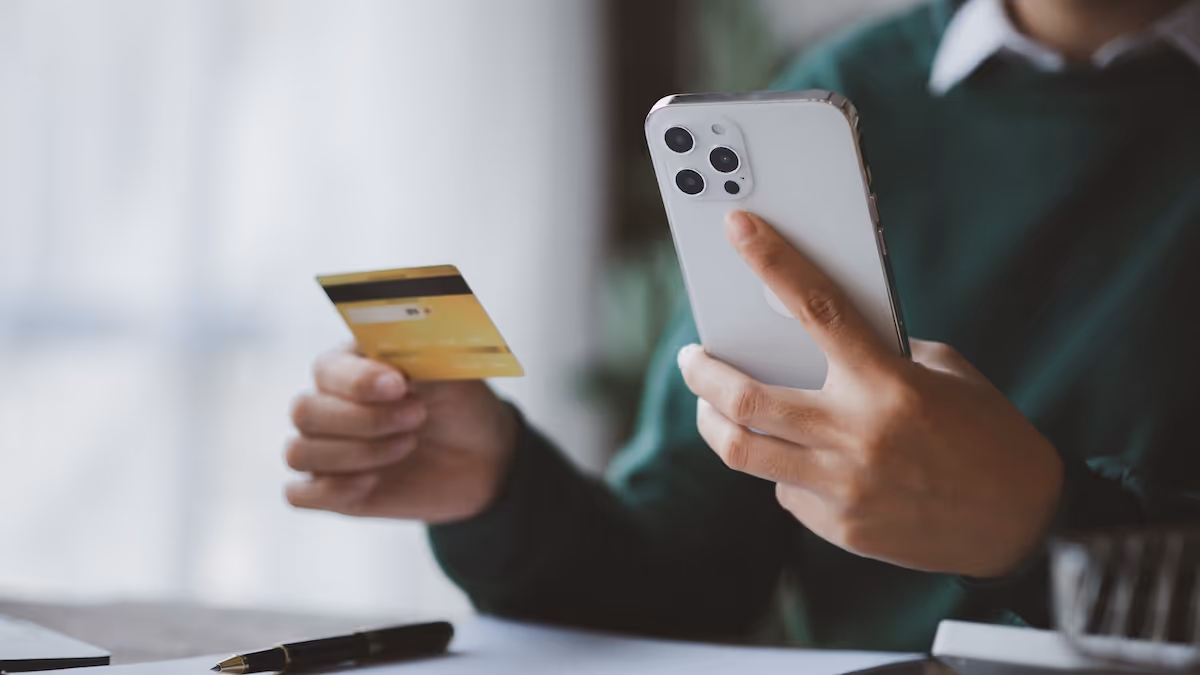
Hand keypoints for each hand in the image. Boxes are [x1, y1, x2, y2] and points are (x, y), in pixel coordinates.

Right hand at [284, 345, 516, 523]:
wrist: (481, 456)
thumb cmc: (458, 406)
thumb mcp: (449, 377)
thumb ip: (418, 359)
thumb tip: (395, 354)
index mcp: (348, 366)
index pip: (326, 371)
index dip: (359, 382)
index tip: (400, 386)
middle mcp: (327, 404)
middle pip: (305, 412)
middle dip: (364, 420)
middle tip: (417, 417)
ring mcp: (325, 448)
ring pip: (300, 452)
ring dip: (357, 453)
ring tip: (408, 444)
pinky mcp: (331, 490)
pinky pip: (300, 494)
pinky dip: (332, 490)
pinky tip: (372, 482)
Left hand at [677, 210, 1062, 577]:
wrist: (1022, 521)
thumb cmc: (984, 433)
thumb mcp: (942, 374)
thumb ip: (878, 354)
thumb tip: (809, 336)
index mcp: (889, 383)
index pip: (817, 307)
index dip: (771, 261)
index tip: (738, 229)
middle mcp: (859, 435)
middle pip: (746, 397)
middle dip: (702, 373)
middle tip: (693, 358)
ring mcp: (845, 486)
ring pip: (743, 451)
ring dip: (714, 422)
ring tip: (710, 406)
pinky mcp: (842, 527)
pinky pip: (784, 490)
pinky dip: (780, 468)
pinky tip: (794, 460)